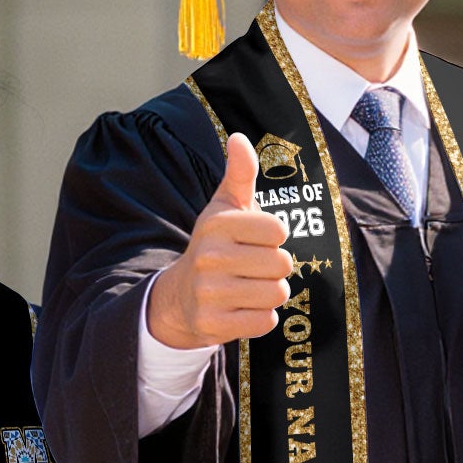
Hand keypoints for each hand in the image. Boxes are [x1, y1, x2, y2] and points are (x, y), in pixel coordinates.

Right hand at [145, 133, 295, 348]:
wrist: (180, 296)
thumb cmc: (215, 245)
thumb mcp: (225, 207)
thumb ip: (240, 174)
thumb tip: (240, 138)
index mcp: (217, 224)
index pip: (278, 230)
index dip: (274, 237)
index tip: (255, 240)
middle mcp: (210, 257)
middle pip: (282, 264)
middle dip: (275, 268)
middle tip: (253, 267)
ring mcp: (210, 293)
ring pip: (277, 294)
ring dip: (271, 293)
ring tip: (249, 287)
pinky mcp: (214, 324)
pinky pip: (266, 322)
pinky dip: (261, 318)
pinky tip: (242, 308)